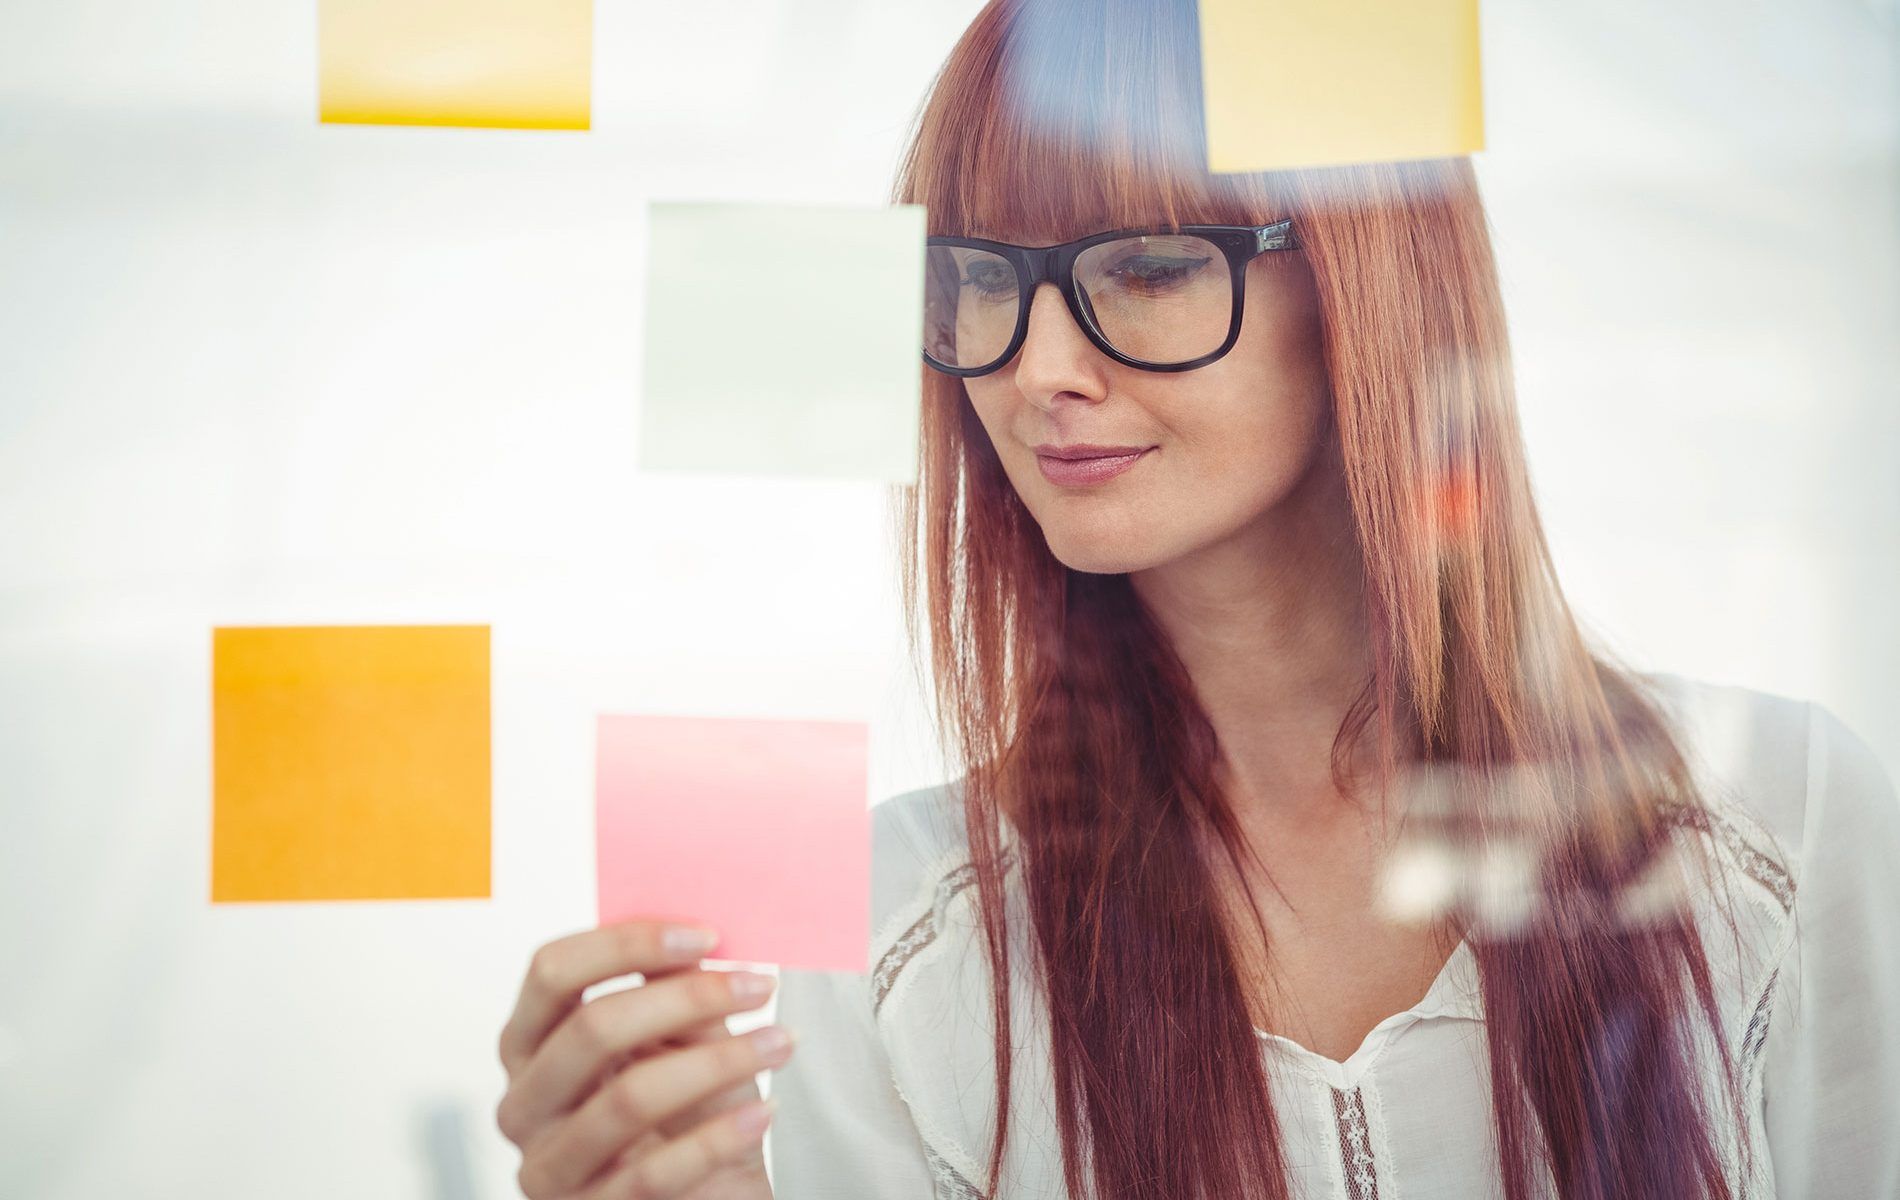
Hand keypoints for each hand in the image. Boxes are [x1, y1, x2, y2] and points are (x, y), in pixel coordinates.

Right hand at [496, 920, 790, 1197]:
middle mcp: (524, 1103)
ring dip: (718, 1063)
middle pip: (592, 1029)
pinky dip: (717, 1137)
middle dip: (687, 999)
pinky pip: (653, 1172)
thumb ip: (671, 992)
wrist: (704, 1198)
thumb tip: (695, 936)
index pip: (552, 972)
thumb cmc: (686, 1119)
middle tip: (758, 986)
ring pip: (628, 1098)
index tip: (706, 936)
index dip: (627, 944)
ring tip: (778, 1044)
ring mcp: (547, 1166)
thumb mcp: (678, 1044)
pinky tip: (763, 1112)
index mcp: (531, 1044)